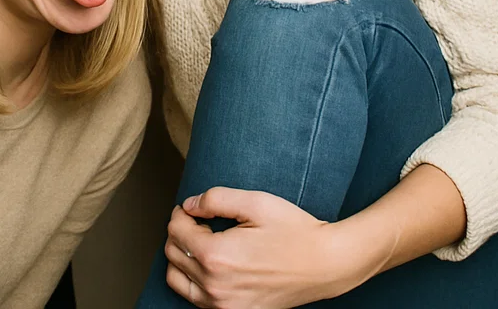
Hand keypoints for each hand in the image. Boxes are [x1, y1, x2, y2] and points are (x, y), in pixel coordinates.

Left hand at [164, 188, 363, 307]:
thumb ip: (216, 198)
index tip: (191, 208)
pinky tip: (212, 263)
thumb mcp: (255, 202)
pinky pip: (196, 299)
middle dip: (181, 233)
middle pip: (173, 254)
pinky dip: (193, 280)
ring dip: (182, 257)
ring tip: (204, 242)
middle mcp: (215, 286)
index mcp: (217, 256)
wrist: (324, 265)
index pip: (176, 231)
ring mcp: (223, 306)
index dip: (181, 213)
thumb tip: (189, 204)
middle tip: (200, 221)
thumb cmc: (293, 232)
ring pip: (177, 281)